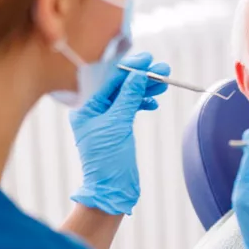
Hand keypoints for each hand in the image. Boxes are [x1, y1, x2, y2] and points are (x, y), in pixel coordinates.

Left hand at [69, 52, 169, 214]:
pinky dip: (142, 103)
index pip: (107, 79)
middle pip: (119, 85)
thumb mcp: (118, 125)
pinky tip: (153, 102)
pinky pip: (130, 108)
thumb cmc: (107, 160)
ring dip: (145, 88)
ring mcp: (105, 119)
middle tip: (162, 69)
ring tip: (163, 83)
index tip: (147, 59)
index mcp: (85, 107)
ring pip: (127, 96)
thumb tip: (138, 74)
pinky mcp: (117, 128)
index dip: (128, 67)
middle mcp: (93, 110)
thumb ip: (128, 97)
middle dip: (141, 77)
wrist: (112, 189)